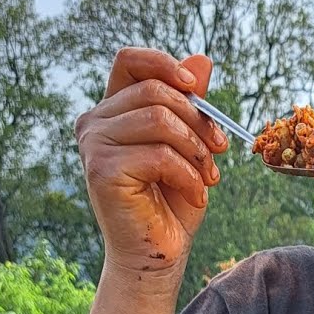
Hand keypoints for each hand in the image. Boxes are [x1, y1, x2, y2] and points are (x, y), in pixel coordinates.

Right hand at [74, 47, 228, 279]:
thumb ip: (190, 104)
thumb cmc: (172, 200)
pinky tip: (195, 195)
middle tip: (220, 150)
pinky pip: (160, 154)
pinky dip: (189, 175)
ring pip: (159, 119)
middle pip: (154, 90)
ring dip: (196, 149)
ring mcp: (94, 145)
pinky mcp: (101, 170)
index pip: (129, 61)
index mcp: (114, 110)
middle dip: (198, 119)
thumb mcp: (190, 145)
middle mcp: (95, 122)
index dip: (163, 63)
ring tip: (208, 177)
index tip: (195, 87)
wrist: (159, 253)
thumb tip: (201, 60)